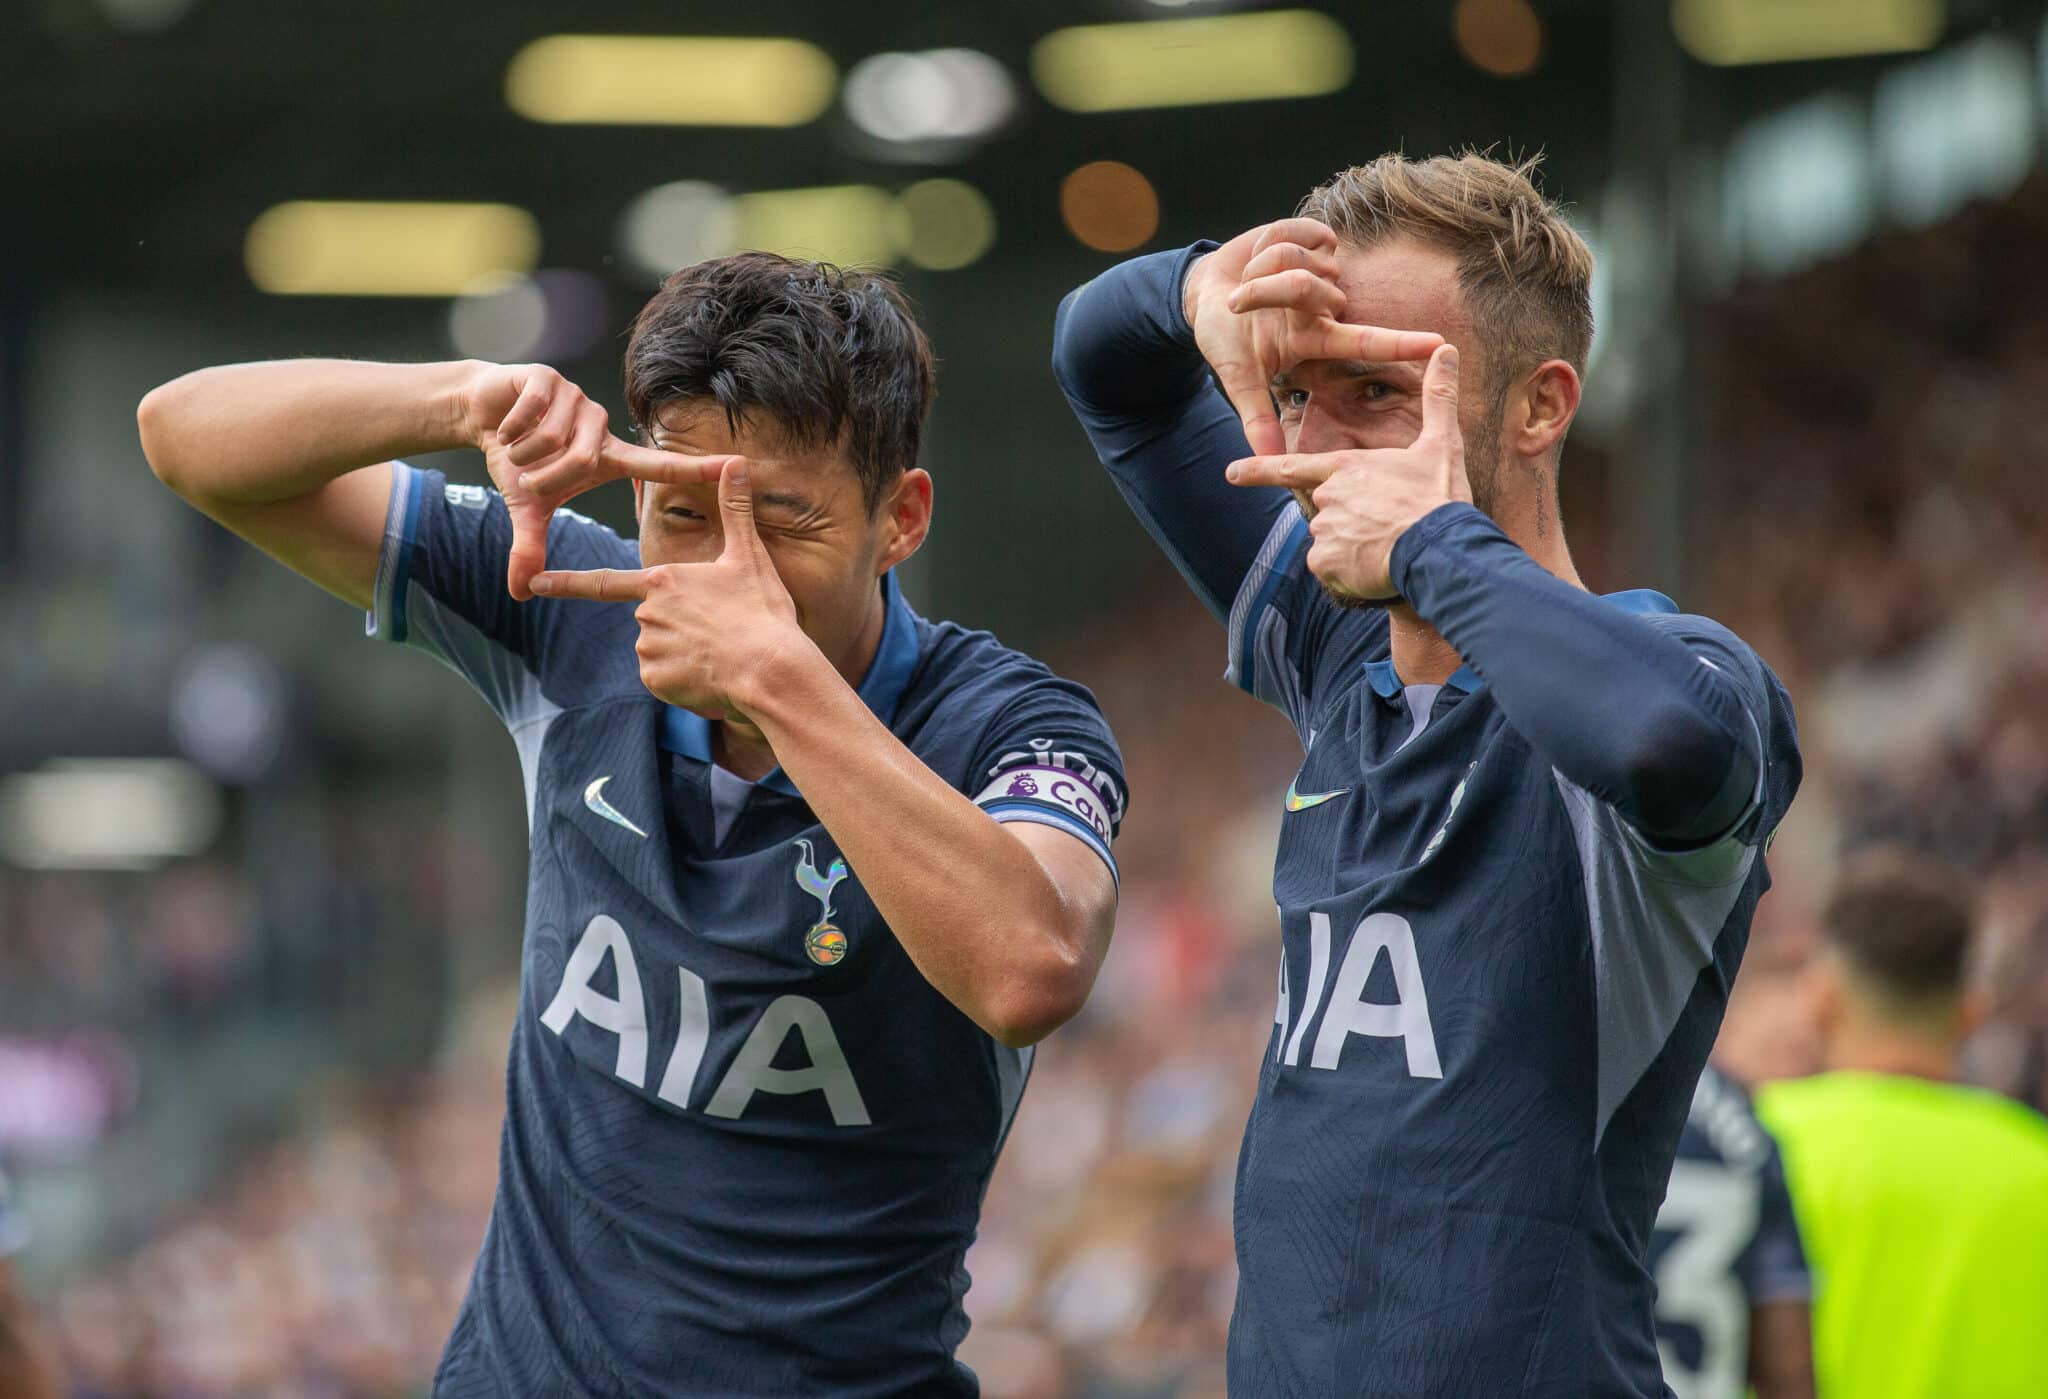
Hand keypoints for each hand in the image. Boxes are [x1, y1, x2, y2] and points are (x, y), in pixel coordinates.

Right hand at [460, 362, 735, 599]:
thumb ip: (531, 546)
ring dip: (524, 452)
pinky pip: (533, 414)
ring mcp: (578, 399)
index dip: (697, 468)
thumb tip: (521, 593)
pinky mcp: (550, 378)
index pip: (660, 465)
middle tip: (529, 477)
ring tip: (517, 447)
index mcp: (609, 456)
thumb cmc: (518, 461)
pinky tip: (506, 427)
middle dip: (545, 475)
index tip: (737, 465)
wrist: (483, 414)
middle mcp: (601, 425)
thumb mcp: (528, 505)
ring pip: (554, 439)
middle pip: (581, 460)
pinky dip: (511, 430)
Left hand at [527, 458, 812, 716]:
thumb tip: (738, 461)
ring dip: (683, 656)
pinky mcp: (656, 680)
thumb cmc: (761, 612)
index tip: (534, 582)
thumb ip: (735, 509)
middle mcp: (647, 613)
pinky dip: (684, 681)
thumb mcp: (749, 556)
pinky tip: (711, 676)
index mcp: (662, 581)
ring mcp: (648, 648)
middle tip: (719, 632)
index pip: (602, 582)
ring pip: (658, 651)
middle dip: (679, 629)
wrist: (771, 670)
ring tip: (719, 654)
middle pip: (651, 620)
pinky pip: (664, 680)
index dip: (565, 583)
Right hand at [1184, 218, 1442, 455]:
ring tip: (1249, 280)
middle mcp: (1326, 304)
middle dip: (1264, 288)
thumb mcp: (1238, 378)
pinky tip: (1260, 256)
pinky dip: (1268, 240)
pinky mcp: (1312, 237)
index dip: (1401, 344)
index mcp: (1315, 338)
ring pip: (1294, 258)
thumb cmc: (1226, 337)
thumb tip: (1265, 457)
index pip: (1365, 341)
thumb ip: (1256, 416)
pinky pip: (1296, 231)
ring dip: (1260, 267)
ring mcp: (1322, 269)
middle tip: (1240, 302)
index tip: (1438, 346)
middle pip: (1304, 286)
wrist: (1205, 295)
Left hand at [1225, 344, 1471, 600]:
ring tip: (1387, 546)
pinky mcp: (1325, 564)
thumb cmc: (1438, 497)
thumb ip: (1438, 398)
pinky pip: (1331, 573)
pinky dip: (1350, 576)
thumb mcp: (1441, 443)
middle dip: (1352, 524)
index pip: (1292, 467)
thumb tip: (1447, 350)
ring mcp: (1323, 530)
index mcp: (1346, 467)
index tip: (1230, 474)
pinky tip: (1376, 568)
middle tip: (1388, 526)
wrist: (1440, 549)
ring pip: (1330, 544)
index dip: (1259, 470)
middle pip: (1328, 513)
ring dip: (1353, 551)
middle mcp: (1327, 496)